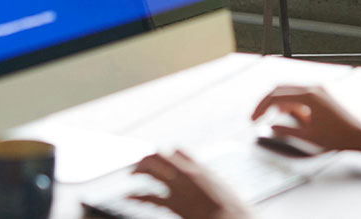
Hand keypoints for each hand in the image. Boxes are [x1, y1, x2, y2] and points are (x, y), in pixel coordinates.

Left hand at [130, 150, 251, 218]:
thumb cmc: (232, 209)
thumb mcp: (223, 189)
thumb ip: (209, 181)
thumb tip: (203, 179)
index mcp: (200, 169)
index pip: (178, 151)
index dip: (167, 154)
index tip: (159, 159)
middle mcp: (188, 173)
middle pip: (160, 155)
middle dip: (147, 159)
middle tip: (138, 166)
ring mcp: (180, 187)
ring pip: (153, 170)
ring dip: (139, 170)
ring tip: (132, 174)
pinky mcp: (175, 203)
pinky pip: (151, 197)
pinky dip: (137, 196)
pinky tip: (128, 197)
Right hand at [251, 85, 360, 151]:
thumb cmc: (339, 137)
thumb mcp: (308, 136)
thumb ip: (286, 130)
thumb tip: (270, 127)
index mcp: (308, 95)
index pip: (276, 96)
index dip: (261, 107)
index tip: (253, 118)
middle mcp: (313, 87)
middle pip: (281, 89)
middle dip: (267, 102)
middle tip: (257, 115)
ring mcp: (319, 89)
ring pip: (290, 91)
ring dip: (280, 104)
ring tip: (275, 119)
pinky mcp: (323, 94)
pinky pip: (301, 95)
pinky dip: (293, 104)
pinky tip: (295, 117)